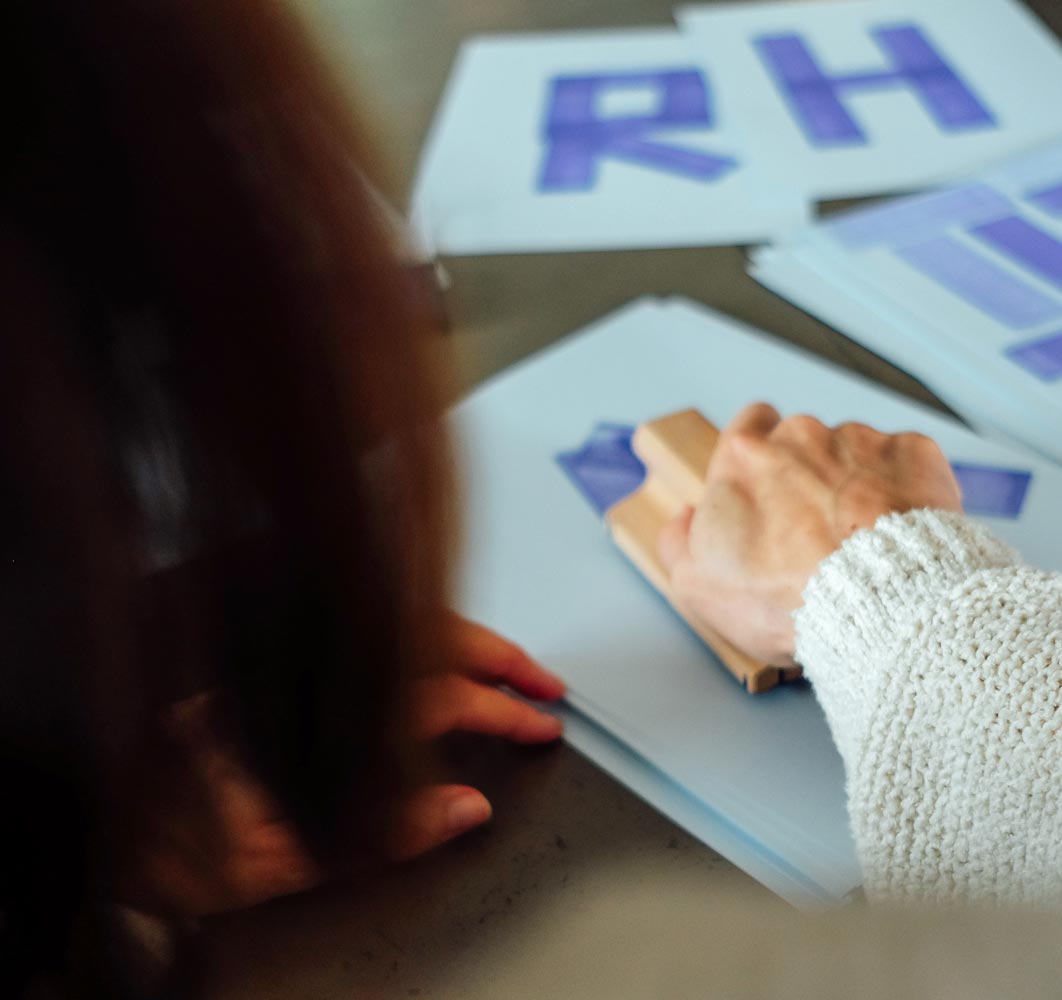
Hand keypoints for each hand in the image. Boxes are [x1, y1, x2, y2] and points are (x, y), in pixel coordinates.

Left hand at [127, 617, 564, 916]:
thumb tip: (465, 807)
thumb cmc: (165, 837)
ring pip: (397, 616)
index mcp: (324, 708)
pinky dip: (414, 629)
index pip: (438, 694)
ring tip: (505, 662)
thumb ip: (384, 833)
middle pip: (428, 637)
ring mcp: (297, 645)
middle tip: (546, 687)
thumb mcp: (280, 858)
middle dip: (500, 660)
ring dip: (462, 638)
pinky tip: (428, 647)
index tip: (539, 725)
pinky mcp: (278, 645)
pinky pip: (366, 618)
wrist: (92, 809)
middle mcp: (311, 659)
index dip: (500, 712)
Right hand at [658, 404, 961, 666]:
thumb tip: (685, 519)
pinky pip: (906, 463)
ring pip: (856, 453)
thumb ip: (680, 541)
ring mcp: (862, 440)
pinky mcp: (914, 454)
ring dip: (857, 484)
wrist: (875, 606)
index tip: (769, 490)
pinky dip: (903, 490)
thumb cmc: (786, 598)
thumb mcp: (700, 585)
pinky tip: (898, 531)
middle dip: (810, 476)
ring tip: (863, 541)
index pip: (749, 426)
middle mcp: (803, 435)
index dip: (758, 459)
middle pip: (805, 442)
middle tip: (817, 531)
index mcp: (746, 455)